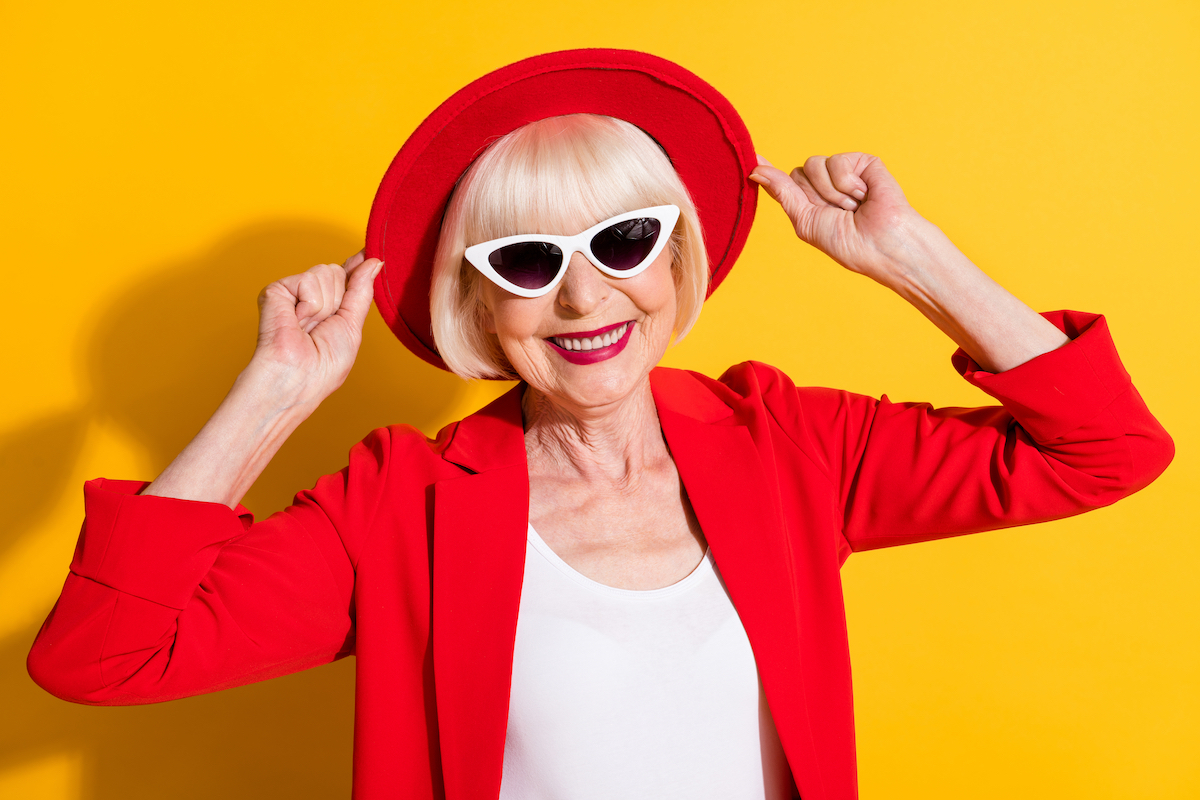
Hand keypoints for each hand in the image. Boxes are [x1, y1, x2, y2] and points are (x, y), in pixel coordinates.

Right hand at [251, 250, 383, 405]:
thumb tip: (374, 261)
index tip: (370, 252)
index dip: (357, 265)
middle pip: (338, 271)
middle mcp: (310, 296)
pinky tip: (297, 321)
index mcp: (329, 306)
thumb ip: (361, 291)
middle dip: (339, 300)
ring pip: (326, 272)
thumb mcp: (353, 325)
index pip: (346, 276)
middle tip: (321, 327)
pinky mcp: (277, 290)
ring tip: (308, 327)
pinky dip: (310, 304)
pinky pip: (309, 279)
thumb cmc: (324, 366)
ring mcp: (293, 292)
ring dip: (325, 305)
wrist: (297, 379)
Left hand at [750, 152, 922, 287]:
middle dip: (813, 196)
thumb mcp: (805, 221)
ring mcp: (844, 170)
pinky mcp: (862, 161)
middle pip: (796, 172)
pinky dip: (848, 184)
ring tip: (852, 207)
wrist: (883, 245)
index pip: (782, 180)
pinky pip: (837, 162)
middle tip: (836, 214)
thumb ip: (782, 193)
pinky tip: (864, 196)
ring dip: (831, 193)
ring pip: (814, 165)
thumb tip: (755, 169)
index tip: (750, 159)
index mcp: (809, 200)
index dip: (768, 170)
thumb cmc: (848, 243)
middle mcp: (824, 183)